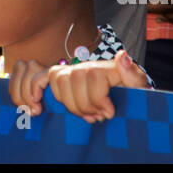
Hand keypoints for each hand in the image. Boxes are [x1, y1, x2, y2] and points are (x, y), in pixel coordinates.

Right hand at [9, 51, 150, 121]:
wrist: (124, 101)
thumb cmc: (130, 96)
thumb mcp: (138, 86)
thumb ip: (132, 73)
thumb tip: (121, 56)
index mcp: (102, 66)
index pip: (91, 75)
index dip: (98, 98)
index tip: (108, 112)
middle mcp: (84, 66)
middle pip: (72, 79)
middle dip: (84, 104)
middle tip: (97, 117)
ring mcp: (70, 73)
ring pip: (57, 80)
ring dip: (69, 103)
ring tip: (84, 115)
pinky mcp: (59, 83)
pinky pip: (38, 77)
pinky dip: (34, 89)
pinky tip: (37, 107)